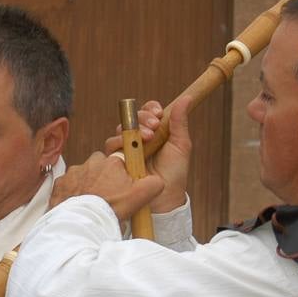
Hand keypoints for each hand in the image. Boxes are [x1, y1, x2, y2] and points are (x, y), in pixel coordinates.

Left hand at [49, 151, 165, 221]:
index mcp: (112, 162)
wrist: (82, 223)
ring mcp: (74, 172)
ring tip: (92, 203)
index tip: (121, 186)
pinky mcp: (60, 183)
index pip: (120, 161)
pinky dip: (72, 193)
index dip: (121, 174)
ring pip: (84, 175)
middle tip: (107, 196)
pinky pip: (68, 185)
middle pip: (100, 166)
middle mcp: (92, 162)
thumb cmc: (110, 209)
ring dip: (87, 185)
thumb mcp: (140, 197)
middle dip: (103, 177)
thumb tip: (158, 180)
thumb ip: (153, 184)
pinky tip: (78, 205)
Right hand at [101, 96, 193, 213]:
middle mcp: (138, 137)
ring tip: (147, 138)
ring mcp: (127, 148)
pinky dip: (120, 142)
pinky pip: (111, 144)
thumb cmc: (174, 173)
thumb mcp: (181, 145)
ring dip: (133, 129)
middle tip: (154, 126)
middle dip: (143, 117)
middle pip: (132, 117)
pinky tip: (131, 147)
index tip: (159, 113)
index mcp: (154, 131)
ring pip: (121, 129)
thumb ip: (180, 122)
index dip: (151, 109)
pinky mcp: (117, 159)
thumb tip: (186, 98)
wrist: (164, 198)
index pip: (148, 112)